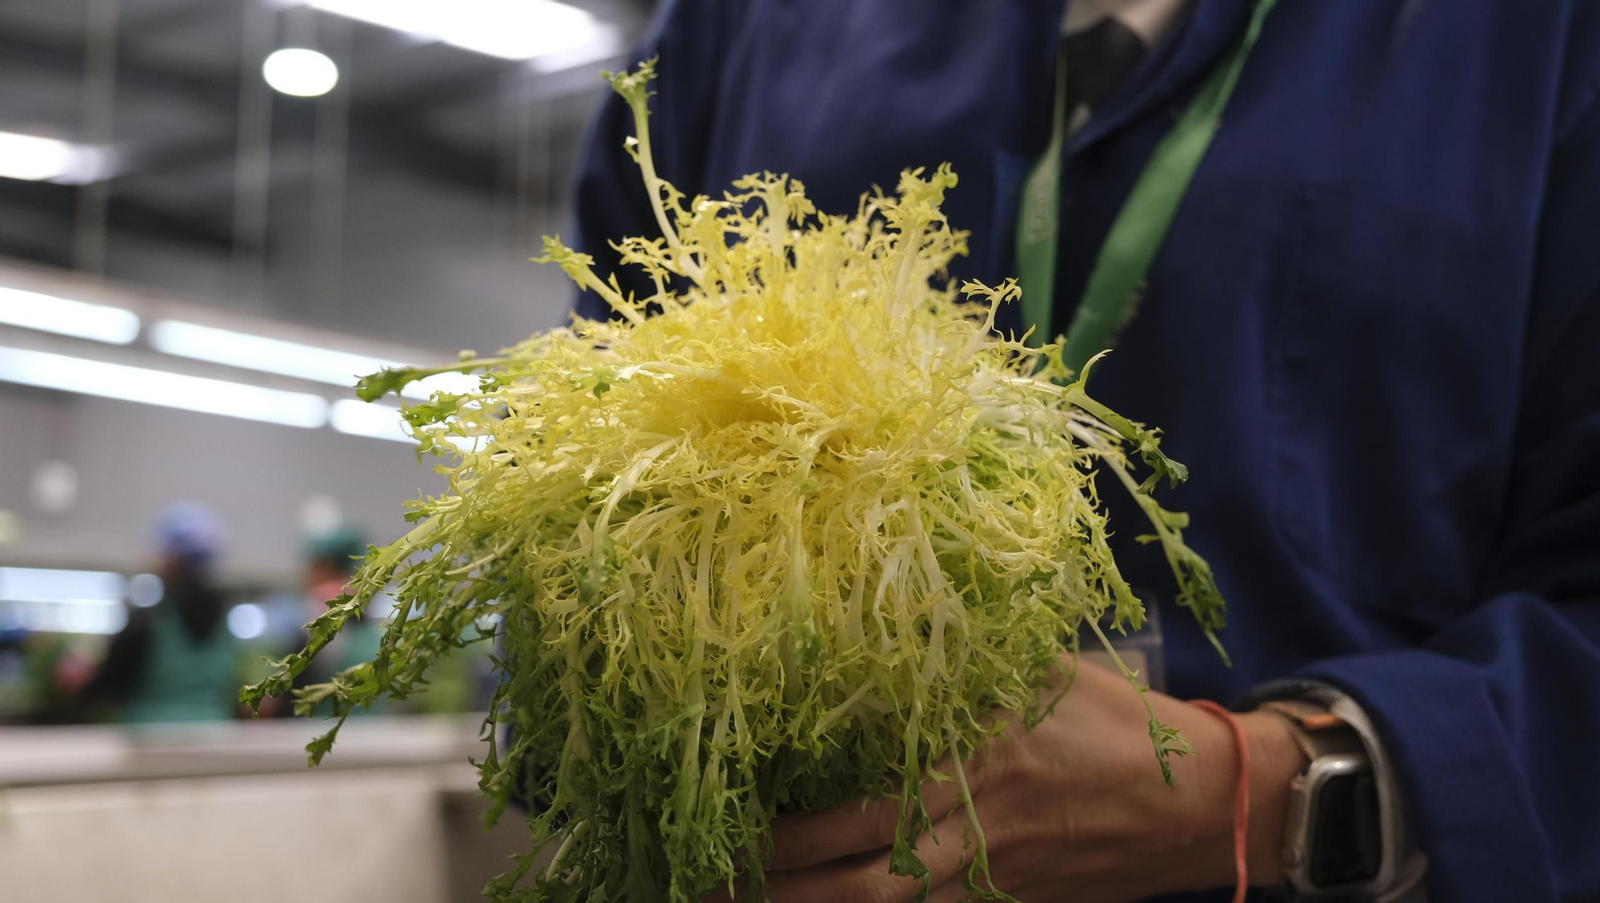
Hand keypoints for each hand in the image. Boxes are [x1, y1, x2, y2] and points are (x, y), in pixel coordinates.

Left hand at [722, 658, 1307, 902]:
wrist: (1208, 804)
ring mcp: (992, 874)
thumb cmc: (1121, 722)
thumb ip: (968, 663)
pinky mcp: (1010, 902)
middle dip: (781, 882)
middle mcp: (975, 822)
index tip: (733, 813)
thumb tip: (889, 628)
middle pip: (860, 872)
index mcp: (978, 756)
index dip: (794, 823)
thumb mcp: (1044, 671)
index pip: (867, 797)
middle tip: (708, 880)